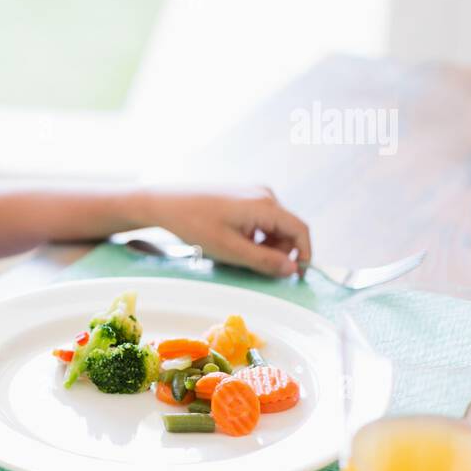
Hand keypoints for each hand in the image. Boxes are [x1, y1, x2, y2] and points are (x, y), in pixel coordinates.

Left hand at [143, 185, 312, 277]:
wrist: (166, 204)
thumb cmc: (195, 225)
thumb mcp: (231, 250)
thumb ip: (264, 261)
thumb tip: (292, 269)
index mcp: (265, 205)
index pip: (300, 230)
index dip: (304, 254)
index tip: (297, 275)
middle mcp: (264, 195)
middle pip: (287, 229)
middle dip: (279, 252)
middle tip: (256, 267)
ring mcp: (253, 194)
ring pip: (273, 227)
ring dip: (265, 246)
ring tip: (239, 255)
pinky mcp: (243, 197)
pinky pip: (260, 221)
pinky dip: (254, 237)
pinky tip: (233, 243)